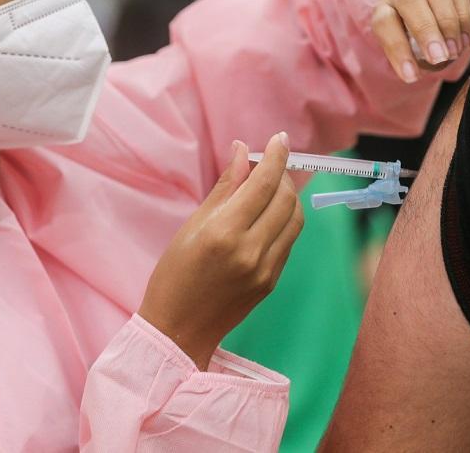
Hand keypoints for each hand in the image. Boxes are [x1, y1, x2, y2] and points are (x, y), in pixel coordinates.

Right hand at [138, 133, 303, 369]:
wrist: (179, 330)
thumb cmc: (175, 274)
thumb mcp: (192, 225)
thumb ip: (225, 187)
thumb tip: (242, 150)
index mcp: (225, 233)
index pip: (264, 184)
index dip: (275, 156)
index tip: (280, 139)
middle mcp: (250, 250)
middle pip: (285, 199)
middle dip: (282, 175)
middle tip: (268, 165)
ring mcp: (265, 269)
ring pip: (294, 219)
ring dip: (288, 197)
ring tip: (270, 188)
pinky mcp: (272, 282)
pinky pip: (288, 241)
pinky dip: (284, 220)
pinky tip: (267, 216)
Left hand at [372, 0, 469, 83]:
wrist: (446, 18)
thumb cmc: (423, 44)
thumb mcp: (414, 56)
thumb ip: (416, 62)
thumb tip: (424, 68)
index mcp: (386, 10)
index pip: (384, 23)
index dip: (396, 48)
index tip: (411, 76)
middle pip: (409, 1)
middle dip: (425, 30)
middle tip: (438, 58)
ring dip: (447, 25)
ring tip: (454, 52)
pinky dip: (464, 20)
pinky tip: (465, 41)